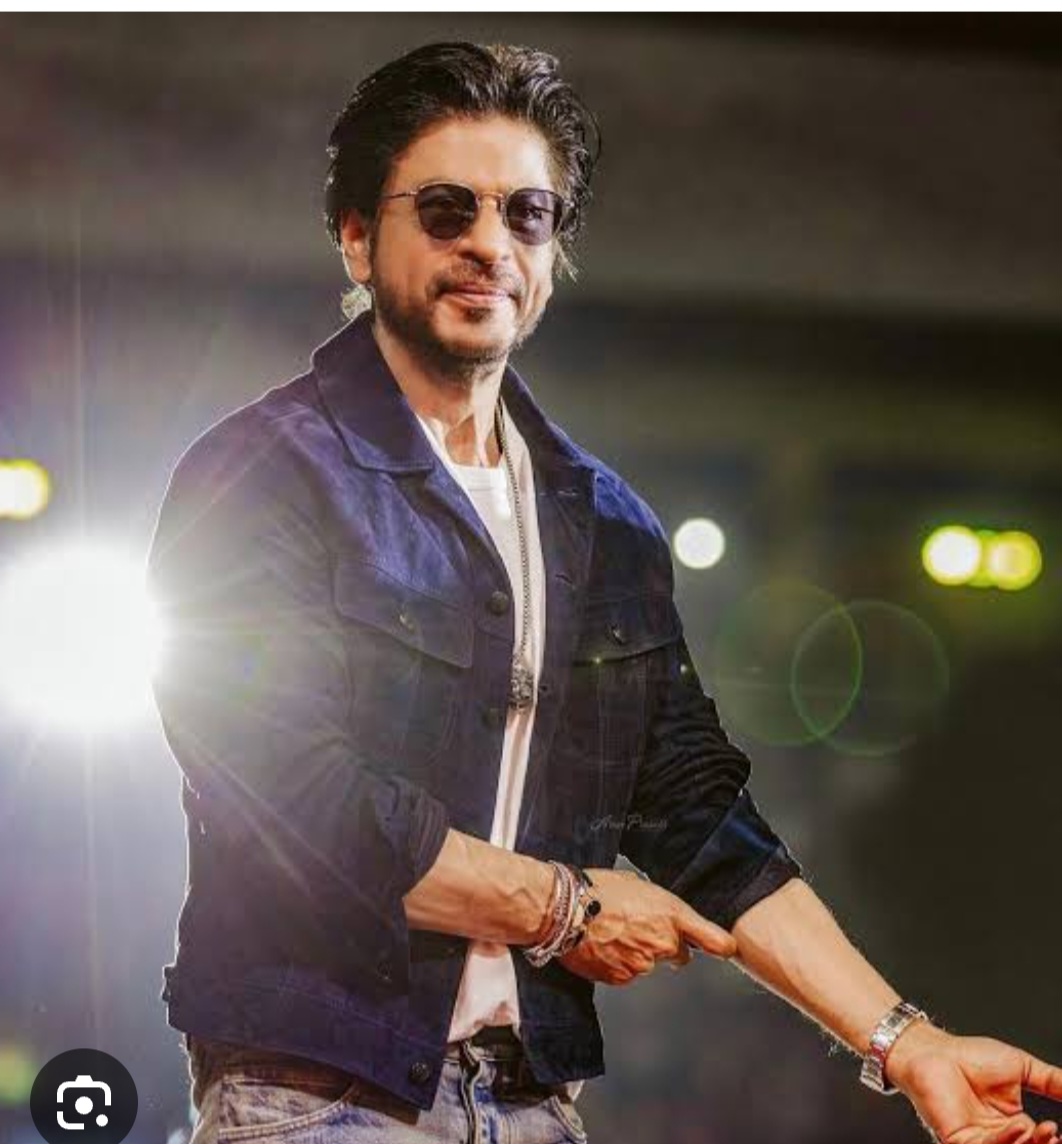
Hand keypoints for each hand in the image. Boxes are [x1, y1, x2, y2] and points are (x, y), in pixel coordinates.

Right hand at [555, 868, 735, 985]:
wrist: (563, 910)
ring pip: (649, 964)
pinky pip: (626, 972)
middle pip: (678, 954)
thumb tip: (657, 912)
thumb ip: (656, 903)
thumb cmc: (595, 889)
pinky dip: (618, 963)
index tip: (729, 949)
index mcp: (670, 913)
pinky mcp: (622, 978)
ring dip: (637, 952)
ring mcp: (643, 964)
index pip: (713, 939)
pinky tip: (603, 944)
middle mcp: (663, 942)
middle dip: (666, 946)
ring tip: (612, 931)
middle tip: (639, 927)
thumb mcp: (636, 884)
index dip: (723, 946)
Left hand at [885, 1021, 1061, 1143]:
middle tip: (1054, 1135)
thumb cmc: (968, 1056)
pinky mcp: (960, 1143)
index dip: (1052, 1141)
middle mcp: (998, 1136)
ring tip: (1042, 1130)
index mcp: (1013, 1123)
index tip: (1060, 1132)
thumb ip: (1053, 1081)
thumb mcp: (1021, 1067)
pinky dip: (1007, 1141)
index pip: (1041, 1143)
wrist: (933, 1050)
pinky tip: (1019, 1126)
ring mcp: (979, 1142)